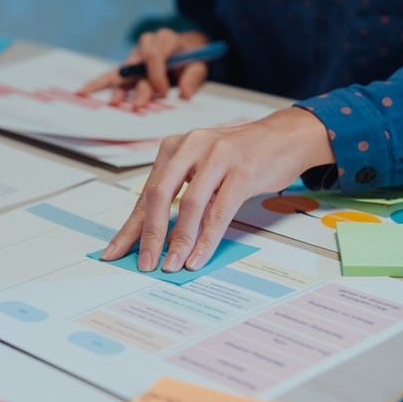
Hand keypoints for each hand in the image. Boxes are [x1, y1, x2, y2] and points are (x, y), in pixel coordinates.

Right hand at [77, 29, 210, 106]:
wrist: (186, 50)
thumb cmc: (192, 59)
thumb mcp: (200, 66)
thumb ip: (193, 77)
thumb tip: (184, 93)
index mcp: (165, 39)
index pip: (155, 55)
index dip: (158, 74)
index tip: (164, 93)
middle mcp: (146, 44)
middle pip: (138, 65)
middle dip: (140, 87)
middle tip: (141, 106)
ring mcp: (134, 56)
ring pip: (122, 72)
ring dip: (116, 88)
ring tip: (111, 103)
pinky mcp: (126, 68)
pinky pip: (111, 76)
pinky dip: (97, 84)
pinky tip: (82, 93)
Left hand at [101, 107, 335, 271]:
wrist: (285, 136)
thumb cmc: (241, 156)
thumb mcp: (202, 167)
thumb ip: (181, 192)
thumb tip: (155, 235)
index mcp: (175, 147)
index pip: (147, 192)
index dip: (131, 226)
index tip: (117, 252)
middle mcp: (191, 146)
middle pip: (160, 195)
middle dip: (150, 235)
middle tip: (144, 264)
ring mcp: (218, 156)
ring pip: (190, 205)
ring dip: (179, 241)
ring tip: (171, 265)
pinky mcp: (243, 171)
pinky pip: (219, 211)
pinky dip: (207, 238)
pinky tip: (197, 256)